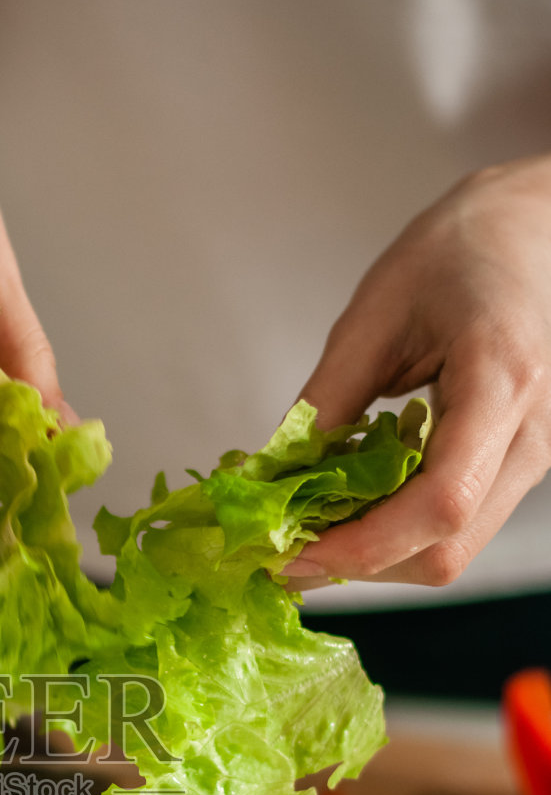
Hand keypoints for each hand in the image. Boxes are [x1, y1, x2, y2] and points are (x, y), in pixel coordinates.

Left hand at [283, 155, 550, 588]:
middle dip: (357, 563)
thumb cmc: (460, 251)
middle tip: (281, 552)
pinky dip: (393, 532)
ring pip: (449, 552)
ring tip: (307, 529)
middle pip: (444, 549)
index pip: (440, 504)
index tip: (289, 554)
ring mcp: (531, 457)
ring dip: (372, 555)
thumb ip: (325, 402)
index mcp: (502, 381)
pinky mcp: (513, 467)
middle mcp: (533, 434)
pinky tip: (348, 507)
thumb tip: (270, 479)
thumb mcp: (373, 315)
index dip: (361, 547)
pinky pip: (453, 526)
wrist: (533, 231)